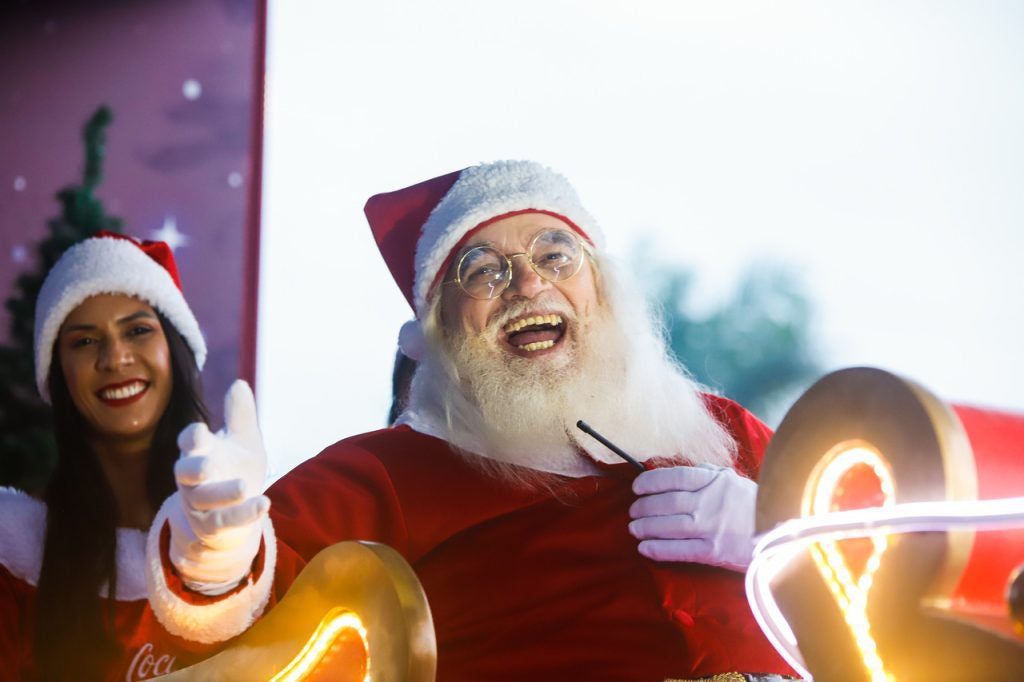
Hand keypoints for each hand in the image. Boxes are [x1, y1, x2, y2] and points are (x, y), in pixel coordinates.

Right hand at [168, 380, 269, 591]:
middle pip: (184, 473)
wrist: (235, 512)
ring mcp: (199, 504)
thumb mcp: (243, 440)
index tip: (202, 430)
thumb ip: (240, 415)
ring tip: (244, 487)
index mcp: (199, 452)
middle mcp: (193, 479)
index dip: (192, 437)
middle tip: (207, 465)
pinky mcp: (211, 526)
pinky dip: (244, 514)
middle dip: (194, 469)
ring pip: (203, 500)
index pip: (189, 441)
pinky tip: (264, 503)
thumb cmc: (235, 468)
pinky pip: (224, 522)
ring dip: (223, 494)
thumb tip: (239, 383)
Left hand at [629, 464, 756, 571]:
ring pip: (669, 526)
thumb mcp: (734, 480)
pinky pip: (680, 550)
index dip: (651, 481)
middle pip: (667, 503)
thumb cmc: (756, 504)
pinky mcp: (714, 551)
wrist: (782, 532)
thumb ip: (709, 474)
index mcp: (714, 482)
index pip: (675, 477)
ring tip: (633, 528)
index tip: (637, 487)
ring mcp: (711, 528)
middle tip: (633, 510)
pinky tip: (645, 548)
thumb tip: (687, 470)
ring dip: (646, 527)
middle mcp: (709, 503)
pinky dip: (659, 549)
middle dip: (644, 506)